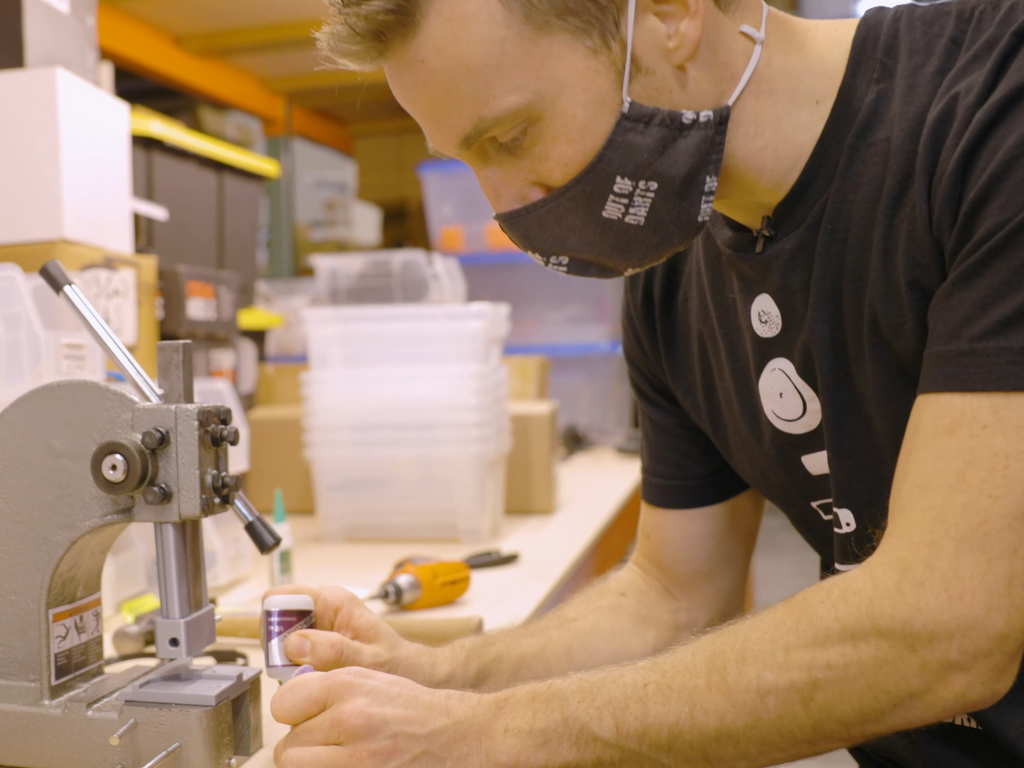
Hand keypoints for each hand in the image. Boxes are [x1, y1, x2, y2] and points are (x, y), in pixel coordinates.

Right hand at [264, 585, 430, 681]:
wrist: (407, 673)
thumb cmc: (395, 661)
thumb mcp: (368, 658)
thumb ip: (334, 651)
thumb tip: (294, 643)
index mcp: (331, 600)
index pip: (279, 597)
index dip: (273, 624)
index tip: (285, 652)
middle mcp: (320, 609)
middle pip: (274, 622)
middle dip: (279, 651)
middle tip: (301, 672)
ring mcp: (315, 627)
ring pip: (279, 643)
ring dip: (288, 665)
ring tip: (314, 677)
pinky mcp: (313, 646)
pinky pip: (290, 658)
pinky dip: (296, 672)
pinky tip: (316, 680)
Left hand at [271, 667, 495, 766]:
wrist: (453, 732)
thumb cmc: (411, 707)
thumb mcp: (368, 678)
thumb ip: (326, 687)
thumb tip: (289, 704)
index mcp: (347, 685)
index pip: (282, 704)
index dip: (293, 711)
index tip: (305, 714)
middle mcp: (349, 719)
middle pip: (288, 745)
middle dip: (304, 745)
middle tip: (328, 740)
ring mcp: (356, 757)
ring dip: (311, 764)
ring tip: (335, 754)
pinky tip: (348, 762)